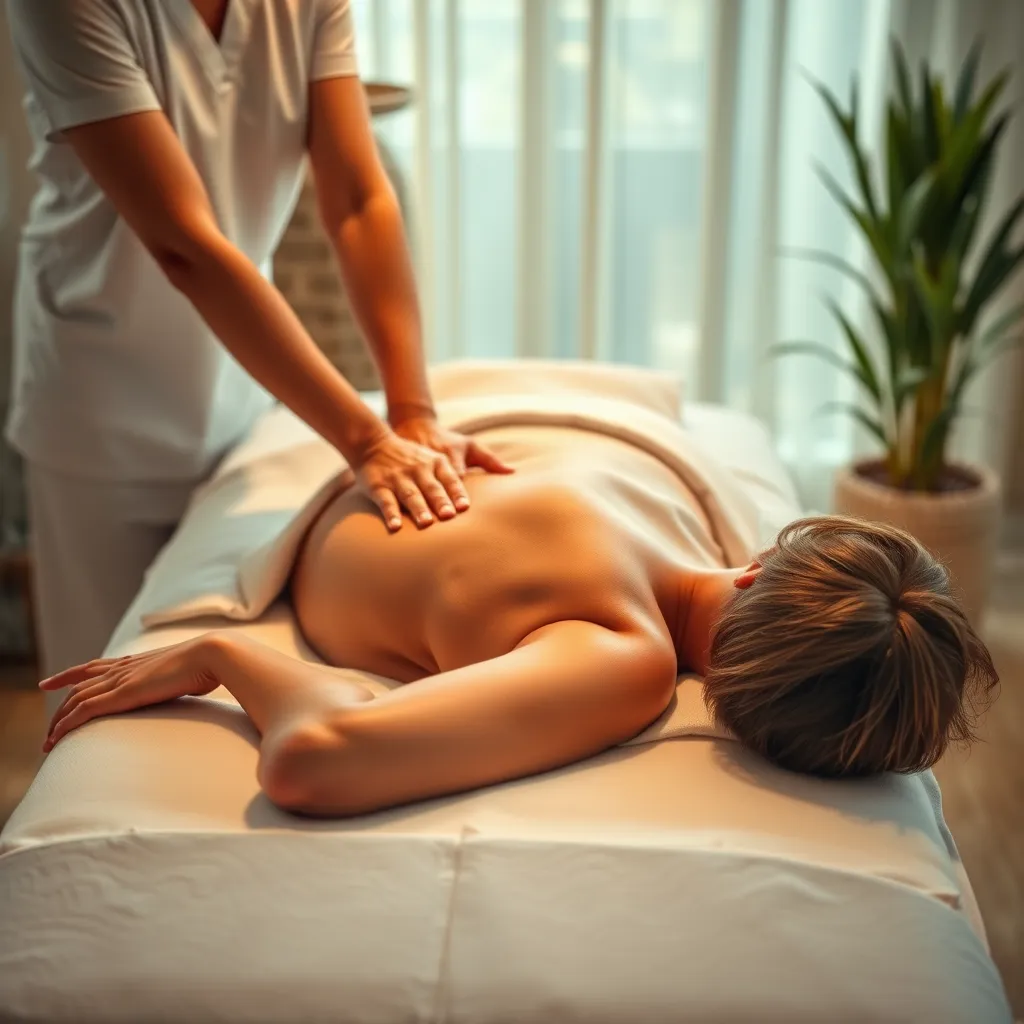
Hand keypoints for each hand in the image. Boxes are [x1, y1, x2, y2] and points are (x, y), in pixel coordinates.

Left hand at [39, 638, 220, 751]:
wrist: (211, 655)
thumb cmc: (210, 664)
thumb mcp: (187, 673)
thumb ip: (181, 681)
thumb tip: (197, 687)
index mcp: (137, 661)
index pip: (94, 666)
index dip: (69, 675)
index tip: (50, 682)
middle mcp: (123, 668)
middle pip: (79, 685)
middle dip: (59, 705)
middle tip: (49, 725)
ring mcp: (121, 680)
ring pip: (76, 700)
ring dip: (59, 721)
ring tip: (49, 742)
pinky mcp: (122, 694)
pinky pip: (83, 710)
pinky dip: (66, 724)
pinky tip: (56, 739)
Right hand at [350, 419, 512, 531]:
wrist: (375, 442)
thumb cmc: (424, 452)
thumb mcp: (456, 448)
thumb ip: (486, 459)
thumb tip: (512, 471)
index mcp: (439, 462)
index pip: (451, 478)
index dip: (457, 492)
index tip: (465, 506)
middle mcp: (419, 469)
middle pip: (432, 487)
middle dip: (440, 502)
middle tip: (448, 517)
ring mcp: (398, 478)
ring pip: (410, 494)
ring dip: (418, 508)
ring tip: (426, 523)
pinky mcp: (378, 486)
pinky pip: (385, 501)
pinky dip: (390, 513)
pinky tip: (395, 527)